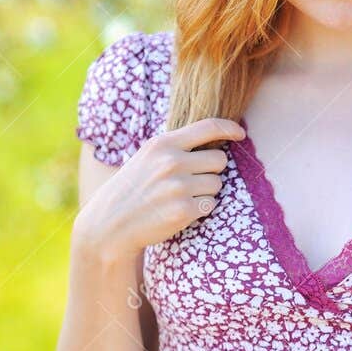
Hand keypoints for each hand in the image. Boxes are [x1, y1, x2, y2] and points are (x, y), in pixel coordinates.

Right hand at [74, 117, 245, 263]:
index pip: (208, 127)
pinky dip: (201, 209)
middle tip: (192, 180)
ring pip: (217, 184)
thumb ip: (176, 147)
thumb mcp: (147, 157)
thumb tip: (215, 140)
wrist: (111, 222)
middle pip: (219, 160)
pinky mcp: (184, 210)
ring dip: (206, 191)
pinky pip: (210, 205)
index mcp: (163, 144)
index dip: (229, 128)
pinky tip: (180, 210)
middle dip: (212, 170)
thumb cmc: (133, 188)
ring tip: (181, 196)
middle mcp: (172, 162)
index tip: (240, 133)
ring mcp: (178, 187)